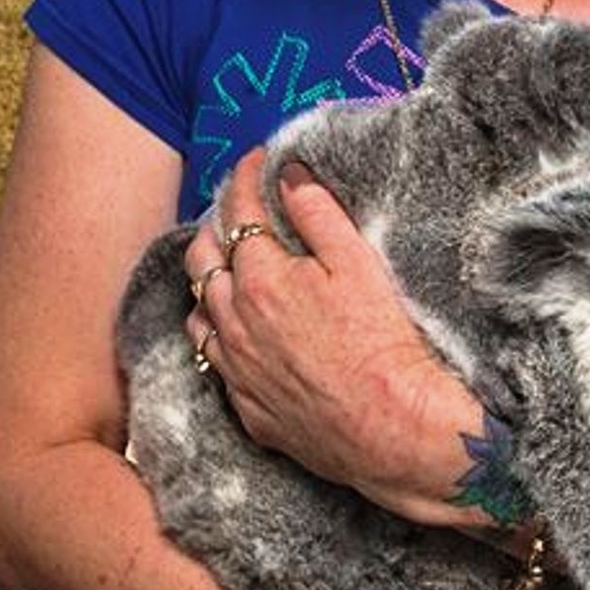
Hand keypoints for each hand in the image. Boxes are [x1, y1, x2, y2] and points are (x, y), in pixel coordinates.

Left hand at [181, 150, 481, 524]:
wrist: (391, 429)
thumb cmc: (380, 344)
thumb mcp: (358, 265)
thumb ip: (318, 214)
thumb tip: (289, 176)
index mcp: (260, 279)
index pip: (239, 211)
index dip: (244, 177)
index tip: (255, 160)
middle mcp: (234, 321)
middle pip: (202, 257)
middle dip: (215, 223)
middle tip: (237, 210)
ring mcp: (236, 367)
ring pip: (198, 310)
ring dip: (208, 280)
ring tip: (227, 265)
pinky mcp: (246, 406)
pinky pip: (213, 359)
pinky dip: (216, 331)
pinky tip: (233, 327)